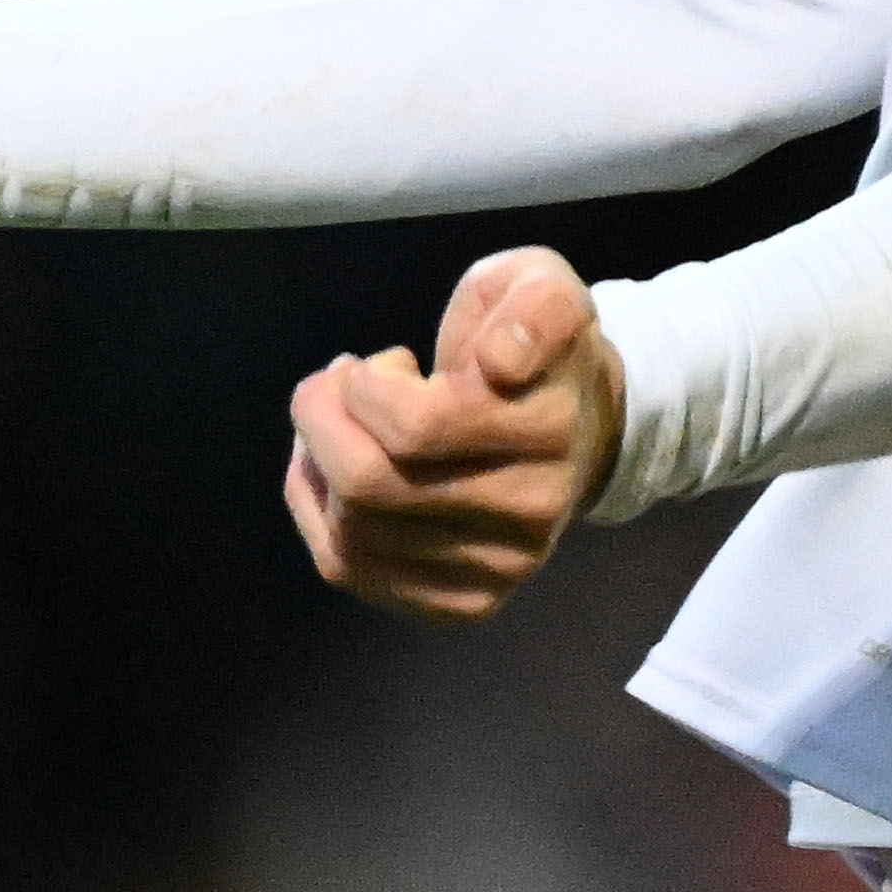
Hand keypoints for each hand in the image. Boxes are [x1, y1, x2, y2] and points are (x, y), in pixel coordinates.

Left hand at [283, 247, 627, 622]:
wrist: (576, 429)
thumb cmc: (535, 348)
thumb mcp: (543, 288)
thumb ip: (534, 306)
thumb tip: (500, 361)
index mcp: (551, 427)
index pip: (419, 425)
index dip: (373, 383)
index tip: (391, 360)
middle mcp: (532, 510)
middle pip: (371, 483)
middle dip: (322, 419)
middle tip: (335, 381)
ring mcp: (498, 567)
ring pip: (352, 531)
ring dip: (315, 462)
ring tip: (339, 420)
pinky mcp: (465, 602)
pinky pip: (350, 568)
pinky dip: (316, 512)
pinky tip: (331, 471)